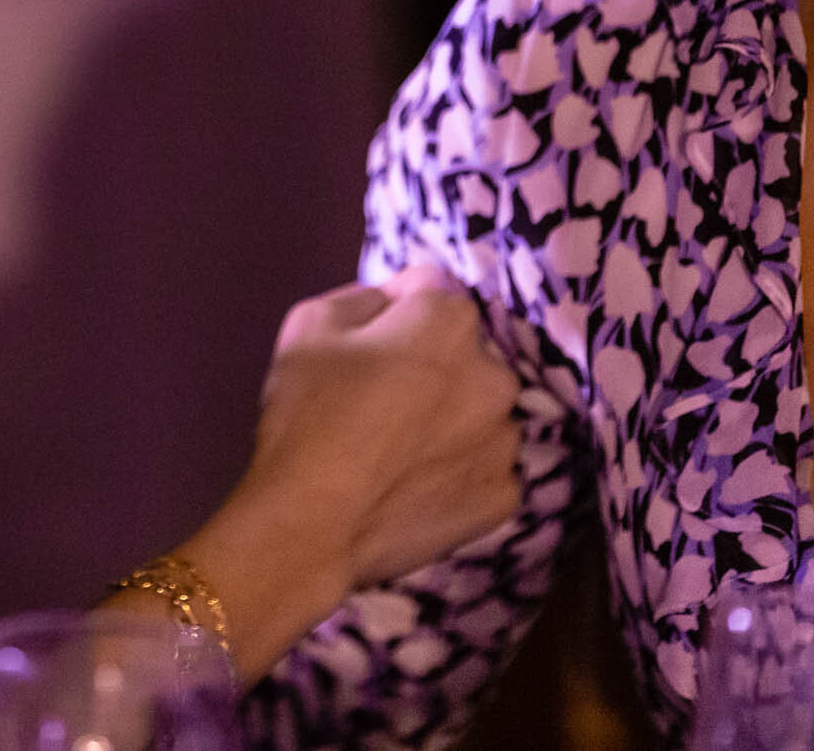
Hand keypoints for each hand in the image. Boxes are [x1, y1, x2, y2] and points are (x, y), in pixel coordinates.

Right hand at [162, 268, 521, 677]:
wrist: (312, 520)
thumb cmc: (308, 412)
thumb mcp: (310, 322)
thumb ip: (367, 295)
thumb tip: (398, 300)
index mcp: (449, 321)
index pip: (429, 293)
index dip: (391, 315)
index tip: (362, 347)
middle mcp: (494, 374)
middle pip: (462, 355)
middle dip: (431, 366)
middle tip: (378, 401)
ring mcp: (504, 440)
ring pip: (478, 413)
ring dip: (450, 420)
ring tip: (396, 451)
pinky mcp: (502, 496)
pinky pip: (483, 469)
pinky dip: (456, 472)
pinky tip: (415, 484)